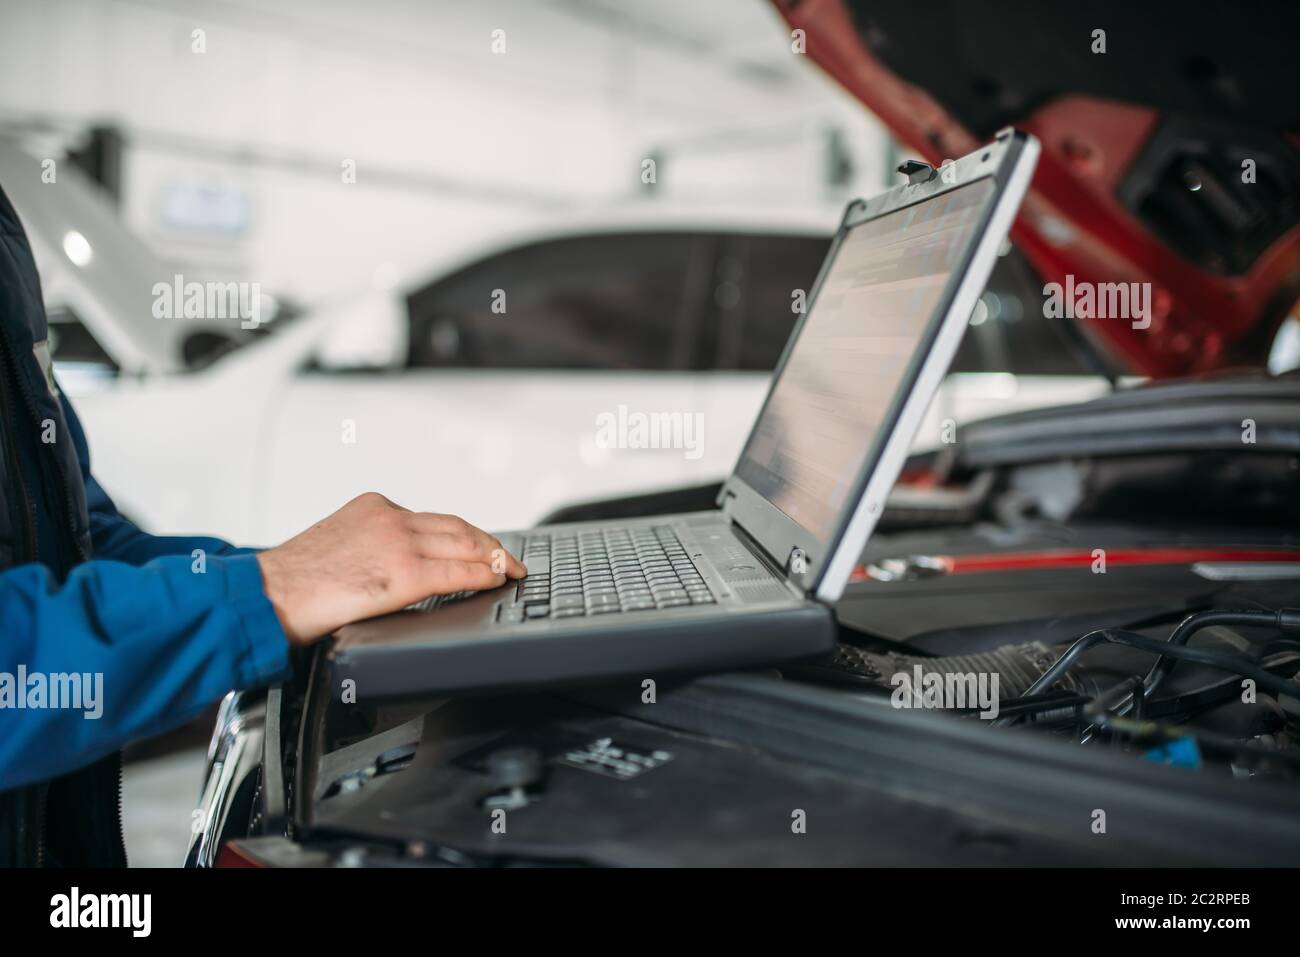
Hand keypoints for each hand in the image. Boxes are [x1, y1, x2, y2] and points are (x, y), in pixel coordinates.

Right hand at [255, 492, 525, 645]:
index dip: (464, 533)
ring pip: (464, 544)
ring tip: (511, 569)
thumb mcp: (337, 543)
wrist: (268, 594)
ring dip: (494, 557)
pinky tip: (497, 580)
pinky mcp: (404, 572)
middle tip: (509, 558)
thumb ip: (370, 545)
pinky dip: (484, 574)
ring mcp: (399, 542)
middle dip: (489, 543)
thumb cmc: (292, 581)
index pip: (433, 518)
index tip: (480, 545)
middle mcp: (390, 517)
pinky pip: (457, 571)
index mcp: (374, 507)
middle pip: (457, 526)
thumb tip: (392, 567)